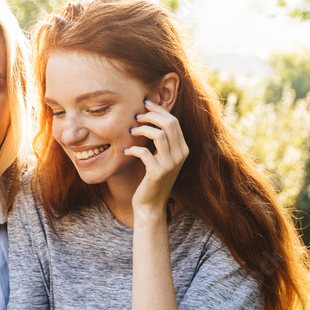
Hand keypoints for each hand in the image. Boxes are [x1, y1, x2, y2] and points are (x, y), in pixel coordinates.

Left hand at [124, 99, 188, 215]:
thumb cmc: (151, 179)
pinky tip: (125, 151)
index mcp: (183, 149)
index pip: (174, 121)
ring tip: (131, 132)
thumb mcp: (159, 158)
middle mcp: (180, 155)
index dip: (159, 110)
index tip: (145, 104)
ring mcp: (170, 165)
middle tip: (136, 116)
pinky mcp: (157, 173)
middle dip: (151, 115)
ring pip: (158, 135)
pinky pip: (144, 152)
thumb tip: (148, 117)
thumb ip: (160, 141)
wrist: (150, 205)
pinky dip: (132, 149)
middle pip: (169, 124)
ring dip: (142, 130)